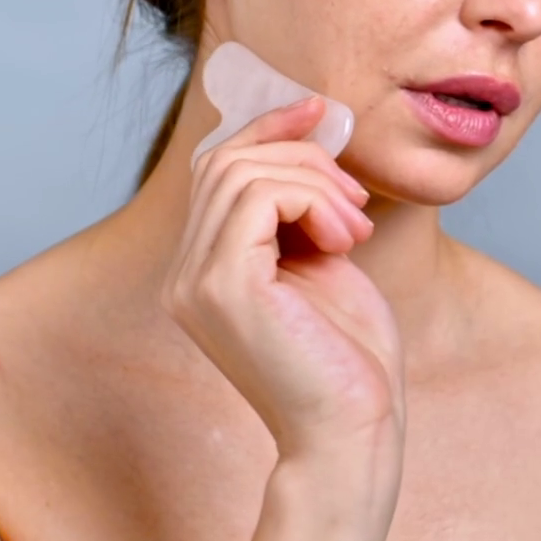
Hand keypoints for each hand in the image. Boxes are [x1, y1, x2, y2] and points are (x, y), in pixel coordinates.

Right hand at [162, 96, 406, 461]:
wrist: (354, 430)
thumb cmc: (349, 357)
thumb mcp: (323, 260)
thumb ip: (301, 208)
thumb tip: (309, 136)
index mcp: (202, 270)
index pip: (215, 169)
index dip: (266, 128)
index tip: (321, 110)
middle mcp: (184, 275)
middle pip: (225, 160)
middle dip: (302, 157)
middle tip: (356, 200)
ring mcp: (196, 281)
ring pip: (243, 171)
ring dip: (316, 182)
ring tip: (355, 227)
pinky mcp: (224, 285)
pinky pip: (261, 196)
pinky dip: (314, 201)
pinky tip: (344, 240)